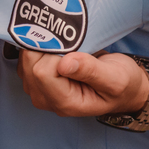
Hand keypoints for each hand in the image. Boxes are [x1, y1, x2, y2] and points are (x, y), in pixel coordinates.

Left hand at [17, 50, 148, 116]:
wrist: (122, 85)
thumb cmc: (121, 84)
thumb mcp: (115, 78)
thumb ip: (90, 71)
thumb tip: (64, 64)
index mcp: (65, 103)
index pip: (42, 73)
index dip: (55, 55)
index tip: (74, 50)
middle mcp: (46, 99)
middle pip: (30, 64)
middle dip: (48, 48)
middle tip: (71, 46)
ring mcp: (38, 89)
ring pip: (25, 57)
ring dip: (44, 46)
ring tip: (68, 47)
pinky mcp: (35, 77)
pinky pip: (27, 56)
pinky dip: (40, 46)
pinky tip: (58, 47)